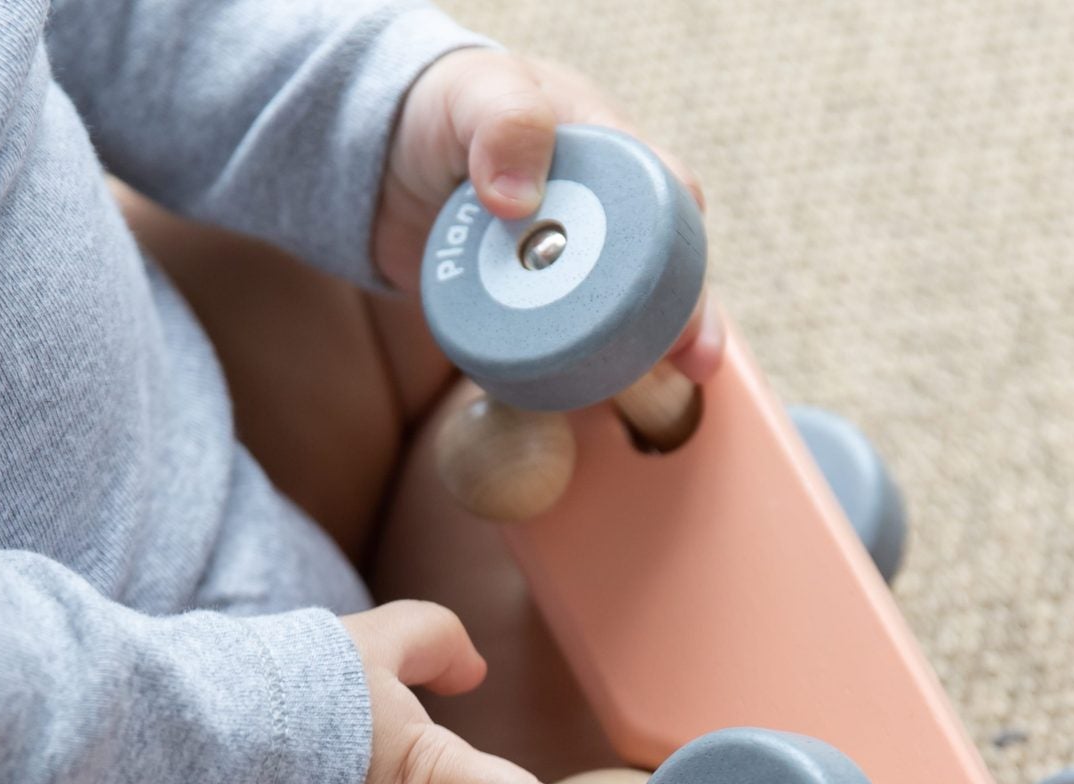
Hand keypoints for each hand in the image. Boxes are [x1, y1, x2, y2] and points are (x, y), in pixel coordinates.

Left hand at [374, 49, 724, 381]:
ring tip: (671, 387)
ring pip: (624, 310)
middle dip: (688, 312)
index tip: (689, 293)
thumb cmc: (440, 110)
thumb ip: (506, 124)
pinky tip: (606, 398)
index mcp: (605, 150)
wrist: (378, 158)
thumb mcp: (474, 94)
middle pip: (662, 266)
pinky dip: (589, 367)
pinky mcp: (530, 302)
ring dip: (650, 348)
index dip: (687, 247)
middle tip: (695, 359)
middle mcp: (598, 210)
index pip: (670, 194)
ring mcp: (564, 261)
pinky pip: (569, 338)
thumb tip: (520, 202)